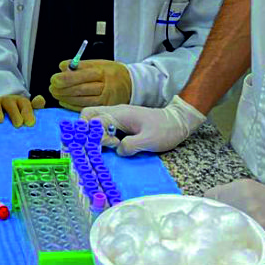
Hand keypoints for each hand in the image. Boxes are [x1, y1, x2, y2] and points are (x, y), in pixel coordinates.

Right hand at [0, 94, 44, 126]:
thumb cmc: (15, 114)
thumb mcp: (25, 110)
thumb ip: (34, 107)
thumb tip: (41, 99)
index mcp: (18, 102)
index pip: (24, 103)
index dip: (27, 111)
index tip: (30, 123)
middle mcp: (6, 101)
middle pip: (10, 103)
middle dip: (14, 113)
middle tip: (18, 124)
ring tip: (0, 120)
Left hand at [50, 59, 131, 109]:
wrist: (131, 84)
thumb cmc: (112, 72)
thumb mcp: (99, 63)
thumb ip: (81, 65)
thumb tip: (62, 67)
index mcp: (103, 72)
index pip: (81, 75)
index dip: (65, 78)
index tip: (54, 78)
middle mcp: (105, 86)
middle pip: (80, 89)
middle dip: (62, 89)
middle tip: (52, 87)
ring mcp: (106, 99)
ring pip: (81, 100)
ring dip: (65, 97)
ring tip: (55, 93)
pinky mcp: (104, 108)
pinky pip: (84, 108)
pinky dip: (71, 105)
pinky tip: (63, 101)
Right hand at [81, 94, 204, 155]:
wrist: (178, 122)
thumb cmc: (165, 129)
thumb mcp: (150, 140)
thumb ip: (131, 146)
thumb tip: (118, 151)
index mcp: (120, 114)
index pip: (94, 121)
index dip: (96, 135)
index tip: (112, 145)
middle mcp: (115, 114)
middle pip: (88, 116)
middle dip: (86, 131)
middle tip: (99, 146)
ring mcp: (117, 118)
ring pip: (94, 121)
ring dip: (94, 135)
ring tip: (107, 147)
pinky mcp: (121, 125)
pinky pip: (103, 127)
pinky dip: (101, 136)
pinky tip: (111, 147)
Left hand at [204, 178, 264, 253]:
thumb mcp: (258, 196)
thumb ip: (238, 200)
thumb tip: (219, 213)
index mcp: (242, 186)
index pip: (210, 196)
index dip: (211, 210)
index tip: (214, 220)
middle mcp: (242, 195)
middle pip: (213, 211)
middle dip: (214, 223)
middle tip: (222, 235)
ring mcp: (250, 211)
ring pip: (222, 224)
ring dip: (224, 234)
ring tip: (232, 242)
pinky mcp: (259, 227)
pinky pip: (237, 237)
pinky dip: (236, 243)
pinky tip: (242, 247)